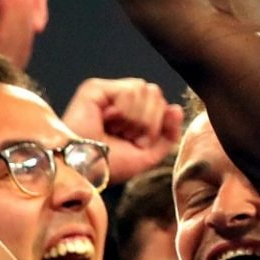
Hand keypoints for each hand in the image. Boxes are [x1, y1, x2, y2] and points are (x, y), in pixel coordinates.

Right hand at [60, 76, 185, 186]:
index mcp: (131, 112)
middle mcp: (119, 100)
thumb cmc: (108, 165)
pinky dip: (127, 111)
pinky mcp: (95, 88)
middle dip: (148, 122)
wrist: (84, 170)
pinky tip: (109, 120)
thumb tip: (176, 108)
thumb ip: (169, 134)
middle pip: (156, 93)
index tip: (135, 141)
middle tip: (125, 136)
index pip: (161, 103)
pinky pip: (131, 89)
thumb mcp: (148, 155)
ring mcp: (107, 92)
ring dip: (136, 119)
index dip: (156, 126)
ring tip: (116, 129)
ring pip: (147, 90)